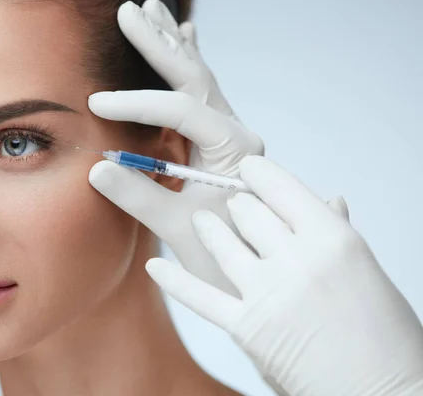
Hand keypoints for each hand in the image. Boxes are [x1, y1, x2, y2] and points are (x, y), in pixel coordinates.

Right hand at [88, 0, 263, 294]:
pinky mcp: (216, 140)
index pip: (182, 111)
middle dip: (159, 45)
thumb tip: (95, 167)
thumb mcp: (177, 228)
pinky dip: (186, 64)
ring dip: (171, 46)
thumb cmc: (223, 254)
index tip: (95, 104)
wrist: (255, 271)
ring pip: (198, 78)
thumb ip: (138, 196)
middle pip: (195, 77)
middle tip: (129, 11)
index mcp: (235, 150)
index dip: (136, 104)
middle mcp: (236, 133)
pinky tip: (185, 37)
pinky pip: (200, 93)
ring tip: (150, 11)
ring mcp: (228, 133)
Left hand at [146, 155, 422, 395]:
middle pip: (250, 213)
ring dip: (209, 227)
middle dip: (239, 204)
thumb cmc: (386, 336)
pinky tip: (155, 267)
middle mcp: (296, 260)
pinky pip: (199, 296)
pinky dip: (174, 280)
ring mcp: (266, 293)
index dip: (260, 174)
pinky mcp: (245, 327)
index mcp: (333, 239)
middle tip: (234, 201)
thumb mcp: (368, 272)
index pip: (283, 189)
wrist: (383, 393)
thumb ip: (339, 234)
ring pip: (222, 242)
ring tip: (202, 220)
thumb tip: (329, 200)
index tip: (249, 168)